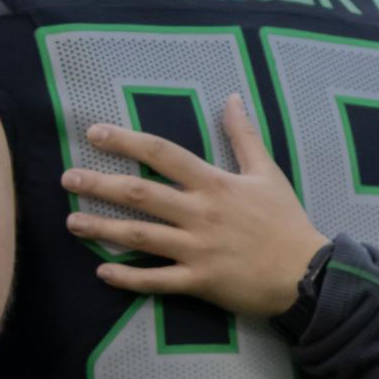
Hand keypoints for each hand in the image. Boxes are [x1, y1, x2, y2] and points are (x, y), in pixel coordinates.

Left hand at [61, 94, 326, 315]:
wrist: (310, 275)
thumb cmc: (285, 221)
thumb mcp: (267, 173)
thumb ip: (244, 136)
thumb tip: (232, 97)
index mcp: (214, 183)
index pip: (162, 154)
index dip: (126, 141)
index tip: (94, 133)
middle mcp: (200, 213)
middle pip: (140, 194)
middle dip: (100, 184)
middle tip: (67, 178)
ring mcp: (198, 249)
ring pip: (140, 236)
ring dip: (102, 228)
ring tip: (71, 221)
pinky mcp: (200, 281)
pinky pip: (157, 280)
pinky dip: (129, 278)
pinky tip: (101, 271)